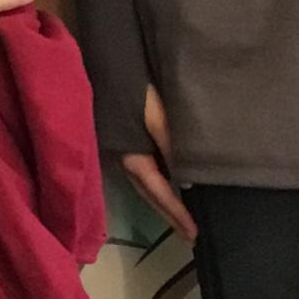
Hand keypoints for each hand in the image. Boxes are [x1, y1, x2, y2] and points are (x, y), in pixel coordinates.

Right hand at [120, 85, 197, 239]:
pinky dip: (159, 183)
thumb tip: (188, 180)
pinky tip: (171, 182)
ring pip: (146, 184)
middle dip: (170, 215)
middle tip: (190, 235)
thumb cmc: (131, 87)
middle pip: (151, 195)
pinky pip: (145, 170)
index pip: (160, 193)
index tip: (194, 233)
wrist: (103, 64)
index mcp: (132, 157)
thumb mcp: (156, 114)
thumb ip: (172, 145)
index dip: (177, 213)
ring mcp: (122, 152)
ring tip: (184, 215)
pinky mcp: (123, 140)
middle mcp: (125, 160)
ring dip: (164, 202)